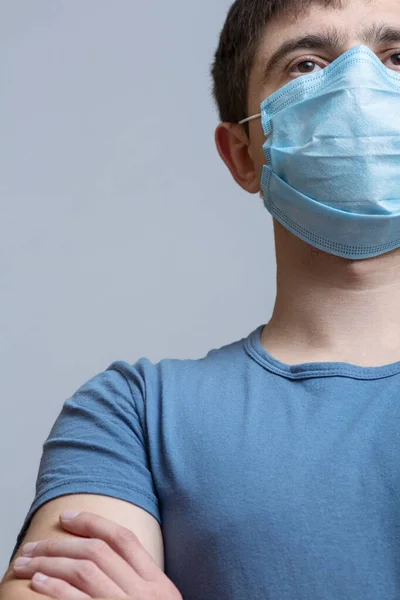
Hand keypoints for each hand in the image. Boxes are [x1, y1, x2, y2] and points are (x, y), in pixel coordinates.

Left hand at [13, 511, 181, 599]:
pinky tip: (38, 582)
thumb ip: (140, 581)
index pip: (124, 539)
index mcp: (158, 583)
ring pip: (83, 571)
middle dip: (61, 542)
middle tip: (34, 543)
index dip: (93, 522)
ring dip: (49, 562)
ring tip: (27, 562)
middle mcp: (143, 594)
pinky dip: (55, 588)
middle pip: (97, 552)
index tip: (67, 516)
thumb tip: (100, 557)